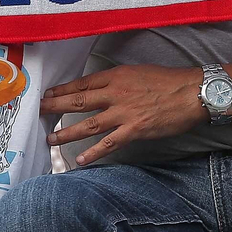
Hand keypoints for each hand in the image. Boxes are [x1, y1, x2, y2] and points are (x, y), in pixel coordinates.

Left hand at [40, 64, 202, 165]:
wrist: (192, 93)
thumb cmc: (170, 80)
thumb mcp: (139, 72)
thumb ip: (119, 80)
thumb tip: (104, 88)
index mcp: (117, 76)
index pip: (83, 83)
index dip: (63, 90)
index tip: (49, 94)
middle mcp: (115, 93)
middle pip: (78, 101)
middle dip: (55, 107)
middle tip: (39, 112)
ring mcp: (123, 113)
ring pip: (88, 124)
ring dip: (67, 133)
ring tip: (51, 140)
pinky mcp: (133, 130)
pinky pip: (108, 144)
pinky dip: (92, 152)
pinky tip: (79, 160)